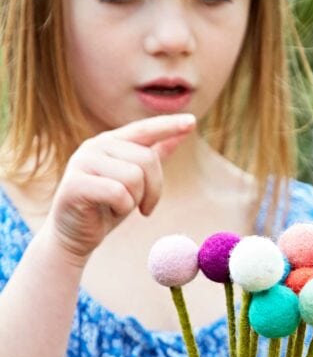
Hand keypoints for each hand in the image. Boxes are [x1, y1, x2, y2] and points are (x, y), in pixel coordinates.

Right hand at [44, 113, 195, 265]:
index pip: (145, 129)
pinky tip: (109, 211)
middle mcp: (95, 146)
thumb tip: (178, 136)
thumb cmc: (107, 207)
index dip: (169, 125)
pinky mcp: (75, 183)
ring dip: (135, 199)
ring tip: (119, 206)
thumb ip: (152, 157)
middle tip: (143, 207)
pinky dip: (122, 208)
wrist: (75, 235)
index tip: (192, 121)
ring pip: (134, 177)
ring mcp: (83, 162)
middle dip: (154, 189)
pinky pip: (118, 193)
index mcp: (111, 142)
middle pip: (148, 159)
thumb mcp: (134, 182)